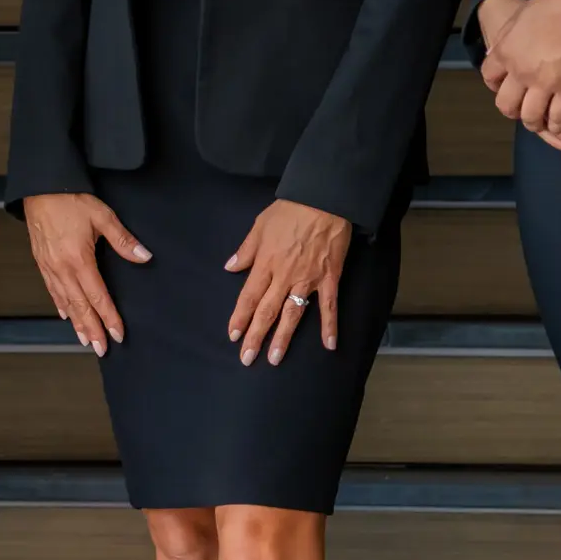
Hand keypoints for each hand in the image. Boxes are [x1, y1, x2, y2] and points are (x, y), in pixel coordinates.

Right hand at [22, 191, 147, 355]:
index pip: (98, 296)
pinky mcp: (41, 261)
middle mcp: (62, 268)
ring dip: (77, 323)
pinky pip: (52, 289)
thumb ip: (122, 239)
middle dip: (92, 329)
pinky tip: (65, 314)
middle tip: (100, 349)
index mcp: (78, 259)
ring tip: (85, 339)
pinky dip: (60, 305)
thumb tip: (143, 256)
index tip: (117, 334)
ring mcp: (49, 266)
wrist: (40, 188)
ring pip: (65, 302)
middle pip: (80, 306)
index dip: (109, 317)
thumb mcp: (102, 215)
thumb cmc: (70, 199)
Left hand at [224, 199, 351, 363]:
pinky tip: (329, 345)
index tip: (233, 336)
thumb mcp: (259, 226)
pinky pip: (329, 306)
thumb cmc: (290, 210)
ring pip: (293, 314)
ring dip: (283, 338)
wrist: (324, 201)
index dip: (240, 318)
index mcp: (265, 264)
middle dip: (255, 336)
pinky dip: (329, 326)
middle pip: (267, 311)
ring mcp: (308, 280)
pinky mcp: (329, 278)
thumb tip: (230, 267)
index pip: (248, 297)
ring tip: (275, 358)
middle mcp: (284, 276)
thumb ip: (246, 250)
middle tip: (247, 358)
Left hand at [477, 0, 560, 159]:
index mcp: (505, 51)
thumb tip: (505, 45)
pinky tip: (560, 124)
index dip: (495, 84)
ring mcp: (543, 83)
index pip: (488, 76)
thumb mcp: (522, 15)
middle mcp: (519, 72)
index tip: (502, 86)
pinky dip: (558, 124)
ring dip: (535, 122)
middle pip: (506, 104)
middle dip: (512, 110)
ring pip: (531, 117)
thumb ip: (511, 35)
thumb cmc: (556, 5)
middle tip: (521, 109)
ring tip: (541, 122)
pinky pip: (558, 117)